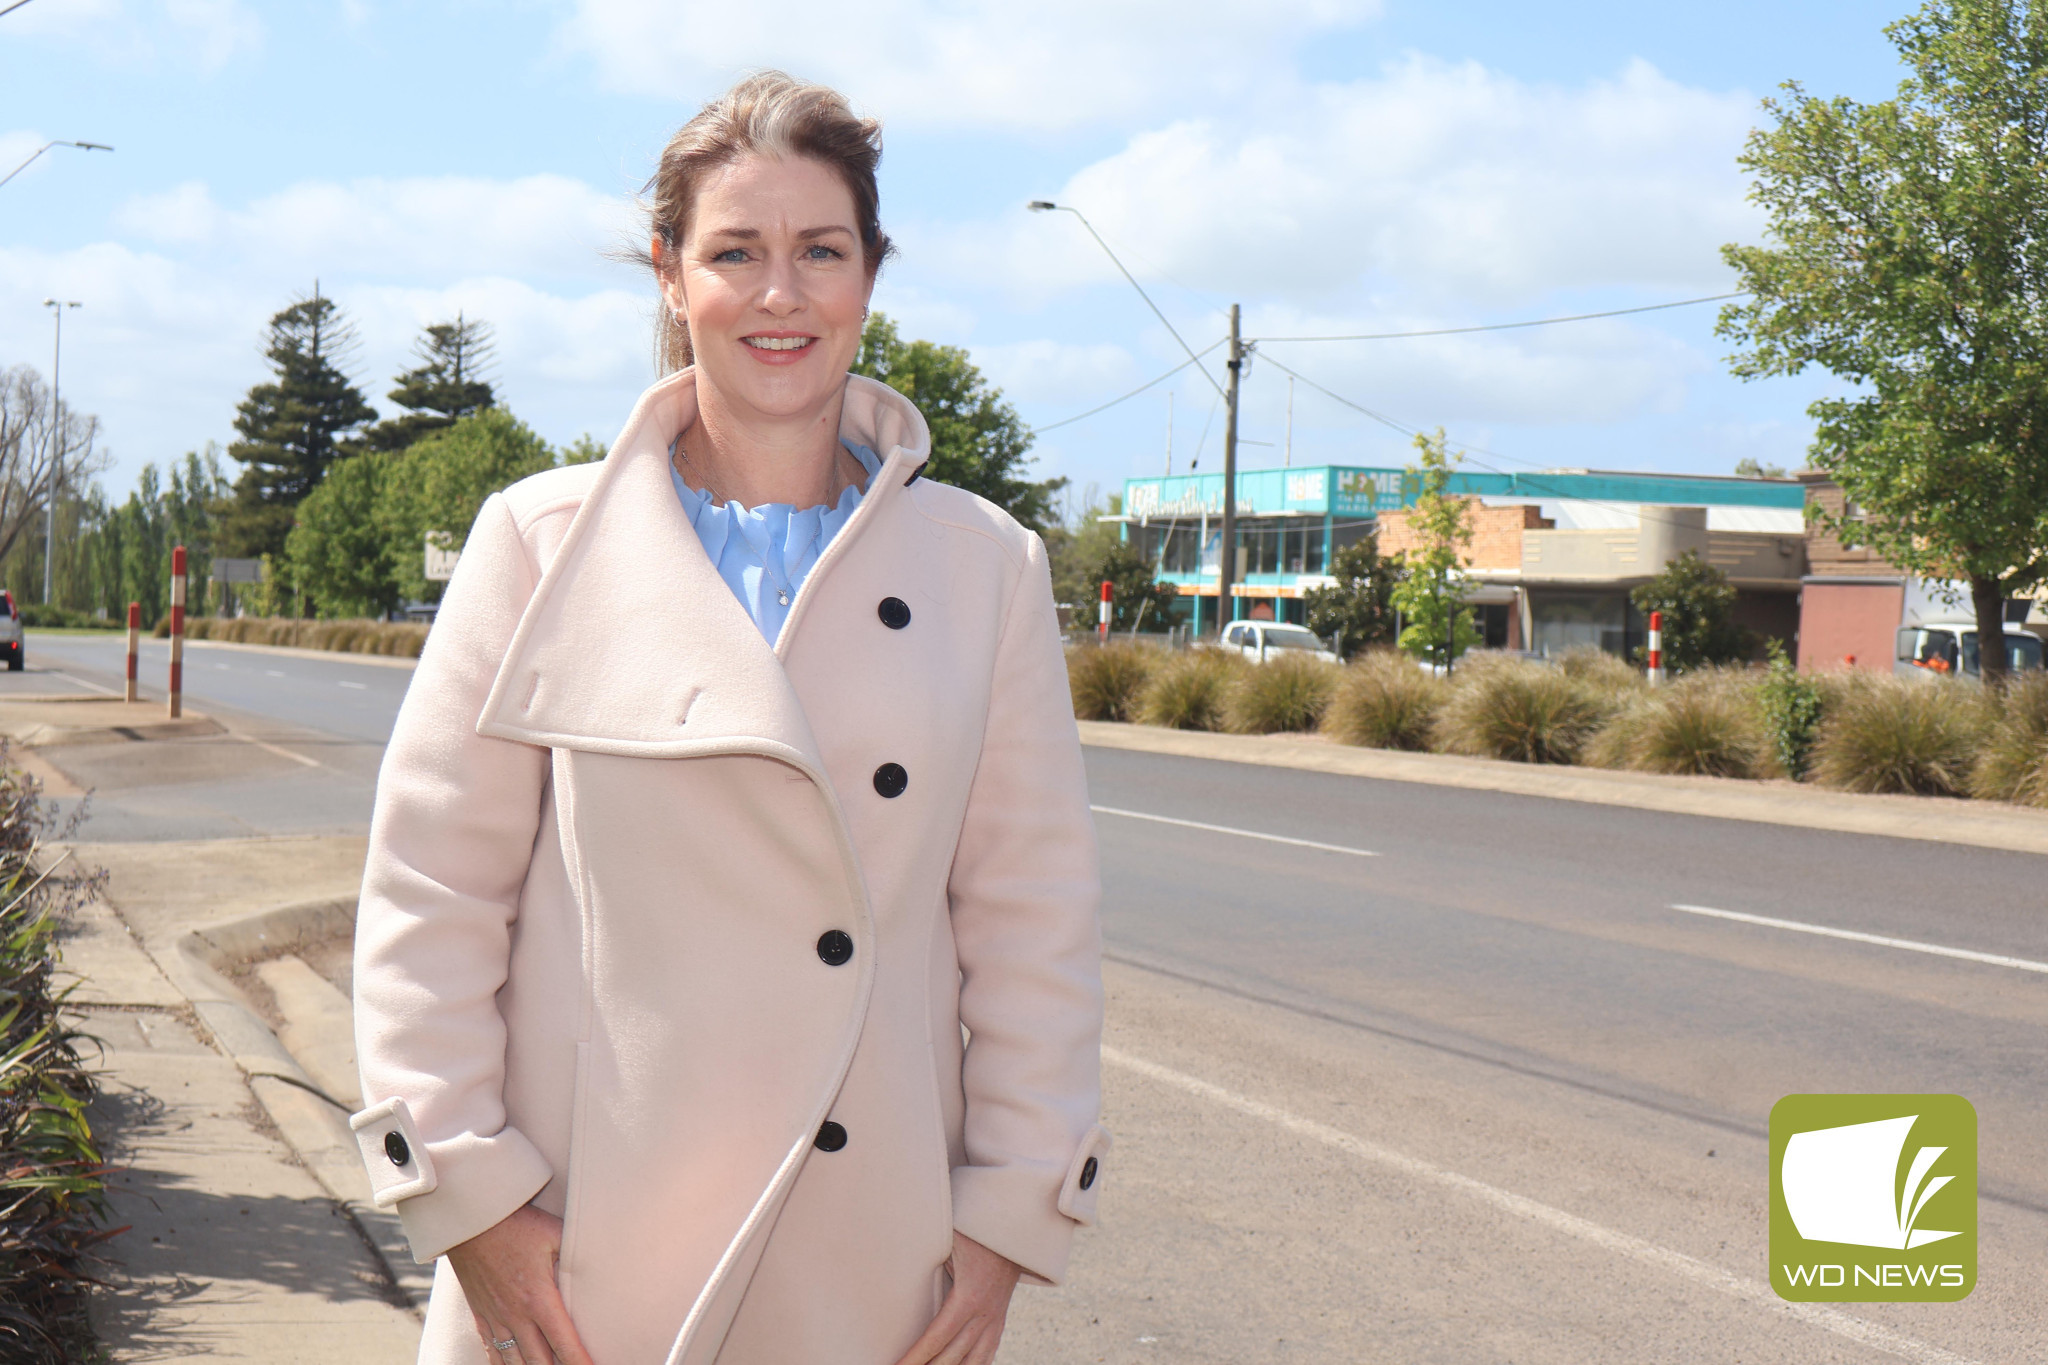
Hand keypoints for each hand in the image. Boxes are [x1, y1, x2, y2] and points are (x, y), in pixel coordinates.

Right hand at [446, 1205, 594, 1364]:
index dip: (579, 1363)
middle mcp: (516, 1316)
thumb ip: (578, 1253)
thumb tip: (604, 1262)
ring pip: (515, 1362)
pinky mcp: (481, 1315)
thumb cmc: (516, 1224)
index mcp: (539, 1299)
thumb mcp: (554, 1234)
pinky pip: (491, 1351)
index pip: (564, 1344)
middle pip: (540, 1362)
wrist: (469, 1222)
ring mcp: (496, 1318)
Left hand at [891, 1232, 1022, 1364]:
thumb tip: (893, 1260)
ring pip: (974, 1362)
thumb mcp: (947, 1239)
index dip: (915, 1358)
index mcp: (968, 1298)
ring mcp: (995, 1320)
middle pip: (952, 1358)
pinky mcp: (1000, 1319)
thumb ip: (924, 1253)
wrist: (1013, 1228)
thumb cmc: (975, 1230)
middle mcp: (984, 1315)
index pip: (936, 1339)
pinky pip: (988, 1354)